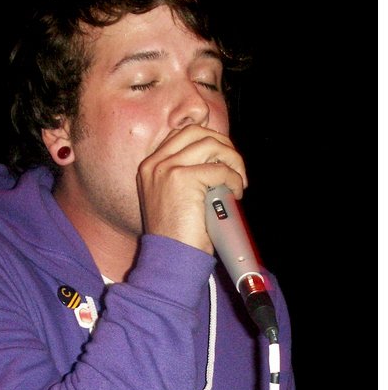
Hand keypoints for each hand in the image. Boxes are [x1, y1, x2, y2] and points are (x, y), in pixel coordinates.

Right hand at [136, 126, 247, 253]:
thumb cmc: (177, 234)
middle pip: (197, 132)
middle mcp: (154, 163)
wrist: (171, 257)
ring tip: (238, 181)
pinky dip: (234, 181)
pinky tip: (235, 194)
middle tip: (235, 167)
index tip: (224, 158)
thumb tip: (216, 156)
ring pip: (211, 144)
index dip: (209, 140)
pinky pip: (220, 170)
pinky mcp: (182, 179)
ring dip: (233, 161)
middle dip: (223, 145)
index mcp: (150, 166)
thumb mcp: (174, 197)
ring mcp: (166, 169)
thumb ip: (186, 173)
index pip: (182, 134)